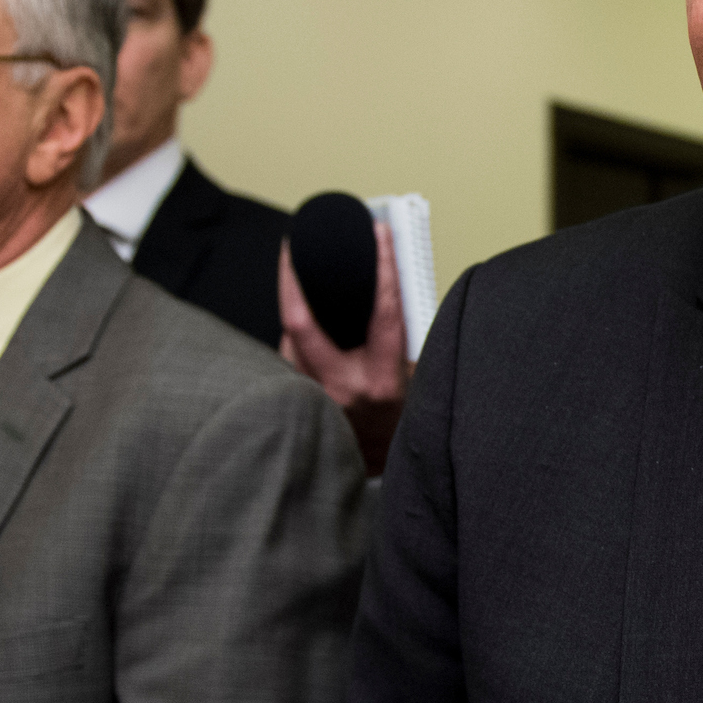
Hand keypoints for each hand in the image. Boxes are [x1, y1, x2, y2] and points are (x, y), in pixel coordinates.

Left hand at [278, 222, 410, 475]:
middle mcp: (342, 389)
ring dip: (290, 306)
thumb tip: (388, 286)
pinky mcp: (295, 400)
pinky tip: (300, 318)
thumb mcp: (416, 379)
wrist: (380, 468)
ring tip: (292, 272)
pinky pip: (287, 356)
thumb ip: (399, 338)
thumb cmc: (400, 421)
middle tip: (291, 245)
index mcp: (382, 381)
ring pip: (288, 339)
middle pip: (302, 321)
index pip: (382, 313)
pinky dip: (293, 334)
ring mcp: (313, 396)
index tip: (378, 234)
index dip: (382, 268)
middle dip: (292, 279)